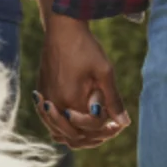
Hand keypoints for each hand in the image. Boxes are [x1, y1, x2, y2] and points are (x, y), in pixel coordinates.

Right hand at [38, 13, 126, 147]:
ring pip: (59, 132)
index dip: (106, 128)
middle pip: (73, 136)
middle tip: (110, 128)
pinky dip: (65, 126)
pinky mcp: (42, 94)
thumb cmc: (85, 47)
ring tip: (95, 128)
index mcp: (70, 100)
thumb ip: (113, 100)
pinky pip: (51, 122)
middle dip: (94, 136)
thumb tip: (124, 123)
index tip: (118, 124)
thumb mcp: (105, 72)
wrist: (62, 29)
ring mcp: (45, 100)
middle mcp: (54, 104)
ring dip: (78, 134)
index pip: (90, 128)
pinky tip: (78, 121)